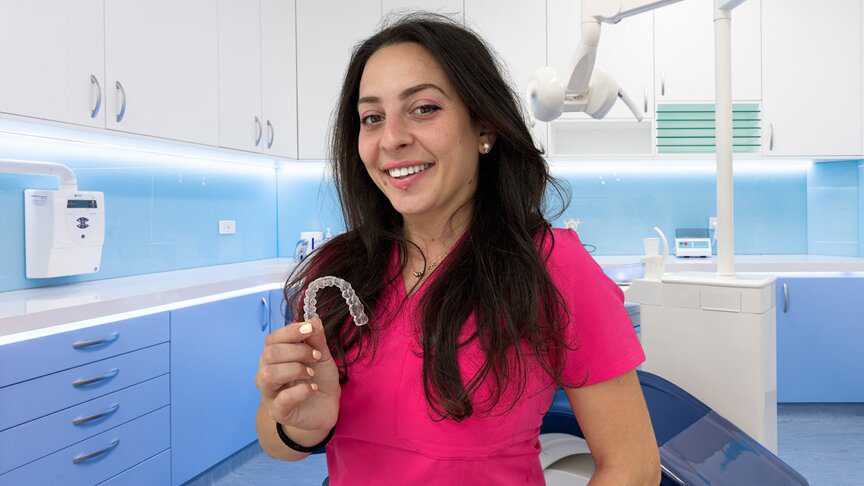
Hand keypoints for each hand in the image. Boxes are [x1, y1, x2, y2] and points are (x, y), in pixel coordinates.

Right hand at [255, 316, 339, 431]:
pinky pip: (283, 399)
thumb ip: (316, 339)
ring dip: (295, 369)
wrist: (326, 408)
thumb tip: (313, 319)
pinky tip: (312, 389)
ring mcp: (269, 393)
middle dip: (297, 351)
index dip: (290, 331)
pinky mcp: (278, 412)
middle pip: (269, 353)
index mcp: (275, 357)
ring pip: (269, 374)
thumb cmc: (319, 379)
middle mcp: (266, 373)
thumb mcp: (321, 355)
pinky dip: (301, 390)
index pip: (272, 339)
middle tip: (316, 357)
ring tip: (311, 374)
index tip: (310, 329)